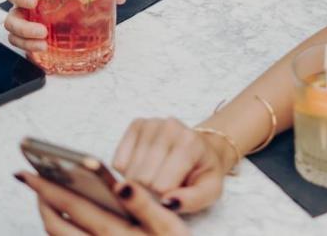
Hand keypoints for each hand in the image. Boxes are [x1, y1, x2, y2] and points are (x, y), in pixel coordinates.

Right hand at [5, 0, 124, 52]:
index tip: (33, 1)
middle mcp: (23, 6)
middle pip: (12, 19)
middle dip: (24, 28)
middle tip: (42, 32)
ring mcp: (26, 21)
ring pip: (14, 35)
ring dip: (26, 42)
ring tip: (43, 46)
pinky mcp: (30, 34)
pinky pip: (23, 44)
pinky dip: (30, 49)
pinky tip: (43, 52)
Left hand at [17, 171, 188, 235]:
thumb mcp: (168, 227)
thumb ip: (144, 204)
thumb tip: (121, 184)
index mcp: (113, 231)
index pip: (71, 205)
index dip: (47, 187)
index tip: (29, 172)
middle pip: (54, 223)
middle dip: (40, 198)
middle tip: (29, 178)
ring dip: (46, 215)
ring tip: (44, 197)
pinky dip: (58, 232)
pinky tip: (61, 219)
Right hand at [112, 118, 227, 212]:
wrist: (202, 149)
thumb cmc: (202, 173)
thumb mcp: (209, 192)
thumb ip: (191, 200)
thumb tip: (166, 203)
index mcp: (189, 143)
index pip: (161, 186)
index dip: (165, 198)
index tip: (175, 193)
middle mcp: (169, 127)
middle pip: (141, 178)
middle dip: (150, 191)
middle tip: (165, 187)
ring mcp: (151, 123)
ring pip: (128, 171)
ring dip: (138, 183)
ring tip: (157, 177)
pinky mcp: (137, 125)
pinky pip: (117, 163)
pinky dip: (127, 172)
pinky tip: (144, 168)